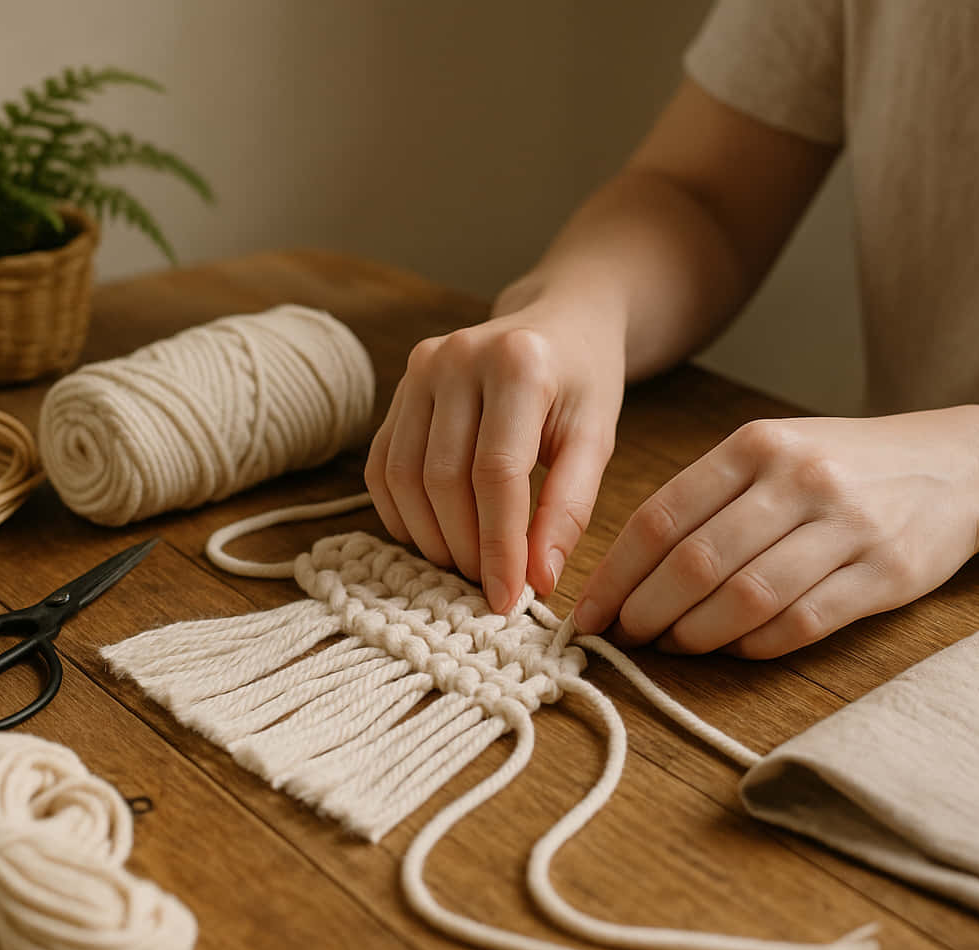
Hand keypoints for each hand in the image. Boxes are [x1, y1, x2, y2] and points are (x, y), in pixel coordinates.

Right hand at [365, 302, 623, 612]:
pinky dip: (402, 513)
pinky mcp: (399, 385)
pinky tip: (432, 537)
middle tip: (489, 585)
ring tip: (466, 564)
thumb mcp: (596, 439)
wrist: (559, 322)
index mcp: (517, 364)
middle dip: (465, 547)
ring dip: (431, 537)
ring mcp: (419, 368)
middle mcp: (457, 357)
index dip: (499, 545)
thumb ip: (568, 508)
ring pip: (403, 476)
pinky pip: (382, 464)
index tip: (507, 597)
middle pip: (444, 479)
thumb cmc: (583, 383)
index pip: (496, 473)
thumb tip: (536, 581)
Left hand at [571, 408, 978, 656]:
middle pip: (695, 564)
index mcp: (756, 446)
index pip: (662, 517)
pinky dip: (754, 646)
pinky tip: (733, 648)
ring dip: (696, 635)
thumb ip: (707, 498)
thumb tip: (629, 569)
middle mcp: (798, 480)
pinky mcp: (884, 574)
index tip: (589, 611)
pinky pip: (800, 623)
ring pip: (745, 599)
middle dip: (646, 612)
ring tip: (673, 645)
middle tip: (625, 637)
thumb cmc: (843, 466)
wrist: (959, 467)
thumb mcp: (773, 453)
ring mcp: (845, 527)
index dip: (616, 574)